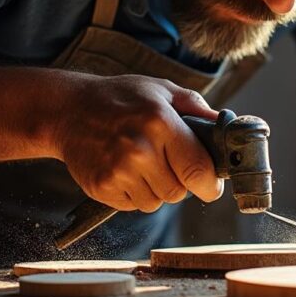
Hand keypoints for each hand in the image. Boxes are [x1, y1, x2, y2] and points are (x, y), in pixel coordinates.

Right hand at [55, 74, 223, 211]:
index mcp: (161, 123)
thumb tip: (227, 125)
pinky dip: (134, 193)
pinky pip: (133, 206)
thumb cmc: (121, 98)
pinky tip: (124, 170)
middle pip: (178, 193)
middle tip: (166, 163)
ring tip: (141, 163)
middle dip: (179, 182)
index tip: (211, 185)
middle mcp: (140, 149)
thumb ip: (197, 108)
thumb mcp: (162, 90)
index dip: (211, 185)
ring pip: (156, 202)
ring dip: (155, 189)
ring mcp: (118, 171)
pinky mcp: (101, 187)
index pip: (199, 171)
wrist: (68, 110)